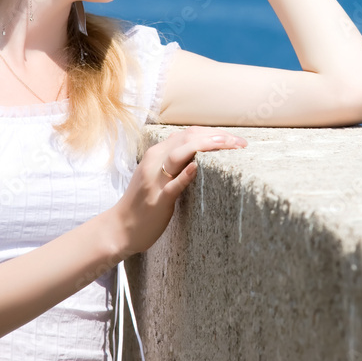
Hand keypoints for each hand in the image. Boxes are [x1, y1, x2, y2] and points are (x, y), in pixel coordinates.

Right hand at [114, 126, 247, 255]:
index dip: (214, 132)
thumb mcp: (158, 174)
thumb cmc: (144, 201)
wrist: (120, 228)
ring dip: (206, 146)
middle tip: (241, 143)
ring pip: (179, 154)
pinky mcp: (157, 199)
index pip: (189, 133)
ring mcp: (155, 180)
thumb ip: (176, 161)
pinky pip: (172, 184)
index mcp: (157, 153)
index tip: (235, 139)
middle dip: (217, 136)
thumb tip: (201, 153)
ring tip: (228, 144)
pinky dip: (185, 174)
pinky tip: (197, 167)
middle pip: (188, 138)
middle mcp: (155, 161)